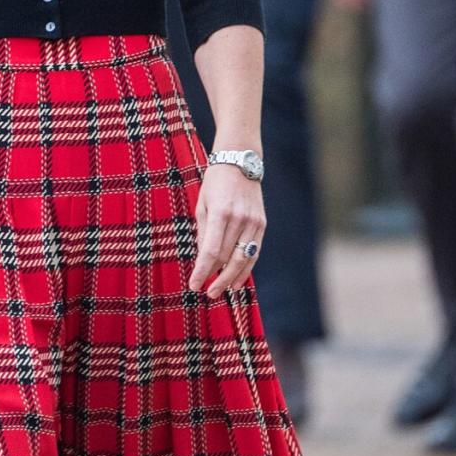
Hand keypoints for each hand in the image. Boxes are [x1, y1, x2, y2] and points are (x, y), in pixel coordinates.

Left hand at [188, 162, 265, 299]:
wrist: (240, 162)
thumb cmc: (215, 183)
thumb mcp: (202, 205)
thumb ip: (202, 232)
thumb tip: (203, 260)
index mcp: (220, 213)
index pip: (211, 251)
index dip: (202, 271)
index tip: (194, 285)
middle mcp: (239, 218)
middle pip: (227, 258)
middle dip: (216, 278)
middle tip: (208, 293)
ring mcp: (253, 222)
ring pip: (243, 258)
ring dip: (232, 278)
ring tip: (222, 291)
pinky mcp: (262, 224)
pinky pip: (254, 251)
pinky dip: (246, 268)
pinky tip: (237, 279)